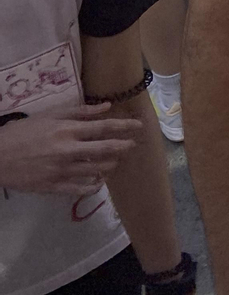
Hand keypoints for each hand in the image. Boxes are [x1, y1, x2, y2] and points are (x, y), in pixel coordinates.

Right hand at [0, 105, 140, 194]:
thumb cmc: (21, 132)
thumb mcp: (49, 115)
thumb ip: (80, 111)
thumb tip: (107, 106)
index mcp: (67, 131)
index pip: (104, 128)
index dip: (124, 127)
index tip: (139, 126)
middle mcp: (68, 151)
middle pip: (105, 149)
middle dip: (123, 146)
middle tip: (134, 145)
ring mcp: (61, 171)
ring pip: (96, 170)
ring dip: (111, 165)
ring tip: (116, 161)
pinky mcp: (53, 187)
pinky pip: (80, 189)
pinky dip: (93, 186)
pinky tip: (99, 182)